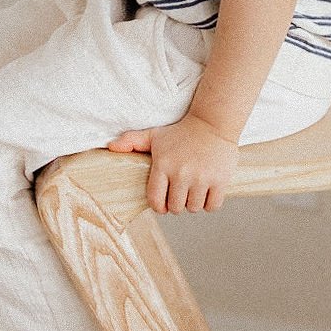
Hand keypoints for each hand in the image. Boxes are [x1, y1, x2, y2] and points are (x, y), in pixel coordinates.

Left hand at [106, 110, 239, 213]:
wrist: (213, 122)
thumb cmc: (181, 132)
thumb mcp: (155, 135)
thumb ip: (131, 141)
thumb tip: (110, 148)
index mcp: (163, 165)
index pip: (156, 201)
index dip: (160, 206)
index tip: (165, 202)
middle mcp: (181, 173)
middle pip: (176, 208)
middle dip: (177, 204)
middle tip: (181, 192)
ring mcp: (201, 178)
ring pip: (193, 209)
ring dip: (193, 203)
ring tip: (194, 190)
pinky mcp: (220, 181)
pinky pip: (212, 206)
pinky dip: (209, 204)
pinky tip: (207, 192)